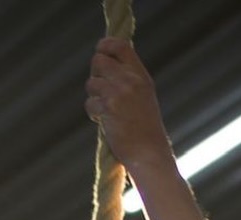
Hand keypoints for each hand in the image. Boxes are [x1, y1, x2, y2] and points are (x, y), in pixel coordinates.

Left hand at [84, 38, 168, 170]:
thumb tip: (108, 67)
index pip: (120, 46)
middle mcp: (130, 80)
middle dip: (95, 74)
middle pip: (98, 60)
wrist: (149, 153)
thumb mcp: (144, 97)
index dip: (105, 45)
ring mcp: (119, 93)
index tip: (100, 52)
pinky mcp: (108, 108)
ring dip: (94, 97)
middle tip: (101, 90)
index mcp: (141, 75)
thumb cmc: (146, 131)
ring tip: (105, 111)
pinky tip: (103, 122)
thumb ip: (129, 80)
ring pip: (91, 83)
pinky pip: (90, 103)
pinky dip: (93, 113)